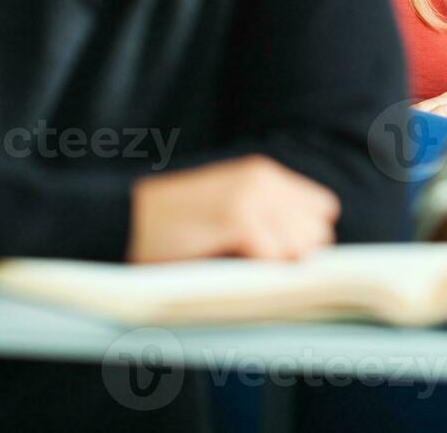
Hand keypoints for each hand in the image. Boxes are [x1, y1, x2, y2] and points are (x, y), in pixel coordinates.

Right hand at [127, 154, 339, 262]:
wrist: (123, 221)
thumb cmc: (174, 225)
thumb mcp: (228, 209)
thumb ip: (267, 218)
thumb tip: (311, 252)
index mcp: (264, 173)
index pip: (323, 208)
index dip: (305, 236)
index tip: (280, 254)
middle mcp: (263, 179)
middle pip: (318, 231)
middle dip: (297, 254)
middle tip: (258, 265)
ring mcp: (251, 197)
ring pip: (301, 247)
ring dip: (278, 265)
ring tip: (243, 267)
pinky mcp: (236, 219)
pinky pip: (275, 257)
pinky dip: (261, 273)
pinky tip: (234, 271)